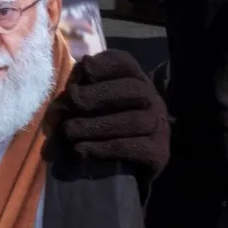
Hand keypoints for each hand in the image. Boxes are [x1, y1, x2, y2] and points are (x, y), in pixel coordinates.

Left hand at [51, 50, 169, 183]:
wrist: (130, 164)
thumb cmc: (104, 122)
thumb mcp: (93, 100)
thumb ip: (81, 90)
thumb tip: (68, 87)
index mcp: (135, 78)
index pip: (125, 63)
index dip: (105, 64)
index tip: (84, 70)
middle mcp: (152, 99)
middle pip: (133, 90)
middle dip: (99, 95)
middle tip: (71, 102)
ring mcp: (159, 126)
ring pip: (134, 121)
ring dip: (97, 126)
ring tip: (69, 131)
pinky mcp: (158, 153)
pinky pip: (136, 148)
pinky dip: (105, 148)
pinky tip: (82, 150)